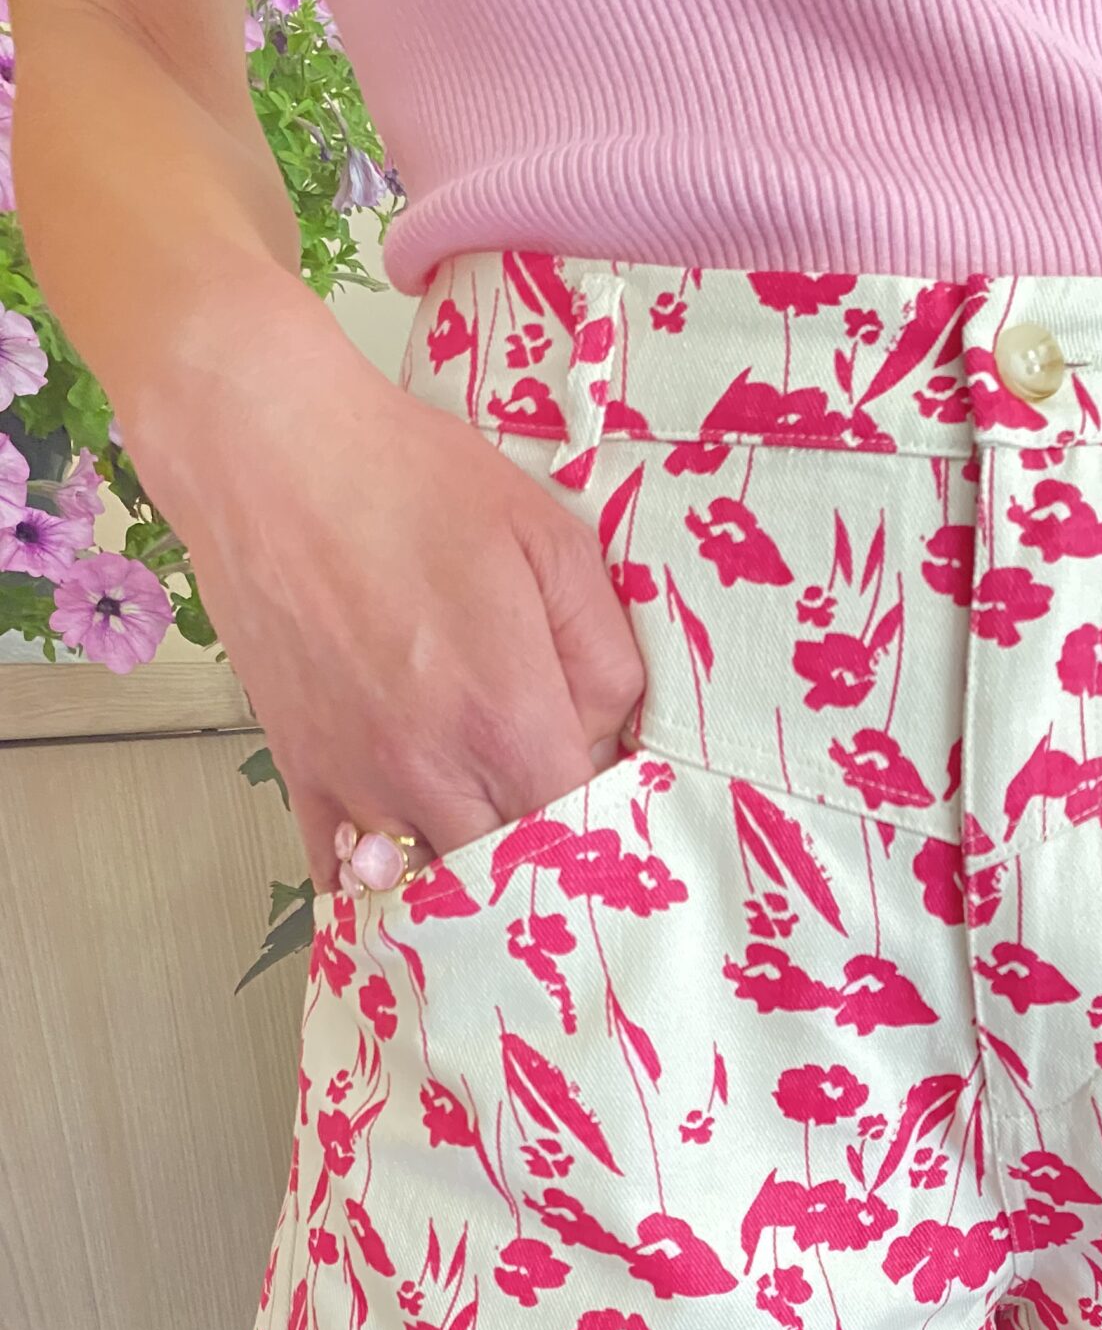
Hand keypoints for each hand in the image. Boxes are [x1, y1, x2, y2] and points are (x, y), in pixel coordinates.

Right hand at [136, 291, 645, 887]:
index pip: (580, 826)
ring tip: (484, 819)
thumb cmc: (406, 480)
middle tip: (549, 797)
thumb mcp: (552, 542)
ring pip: (434, 879)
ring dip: (467, 863)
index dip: (603, 812)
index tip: (605, 784)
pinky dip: (380, 876)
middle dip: (541, 843)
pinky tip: (408, 850)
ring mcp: (359, 780)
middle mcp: (431, 769)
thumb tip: (610, 732)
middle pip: (511, 866)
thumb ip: (605, 655)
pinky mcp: (301, 771)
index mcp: (505, 717)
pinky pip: (343, 868)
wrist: (264, 451)